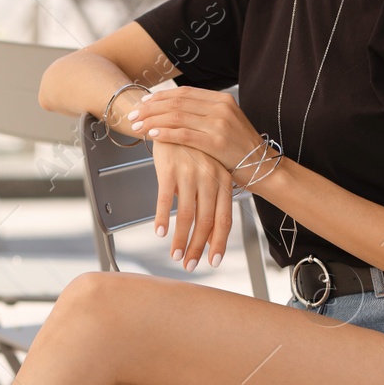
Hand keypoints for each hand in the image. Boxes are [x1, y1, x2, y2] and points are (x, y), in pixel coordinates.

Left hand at [125, 87, 261, 173]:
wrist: (264, 167)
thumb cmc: (241, 150)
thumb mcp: (227, 124)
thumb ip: (206, 115)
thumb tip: (176, 111)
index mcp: (222, 99)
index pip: (184, 93)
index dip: (160, 97)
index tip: (143, 103)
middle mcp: (221, 107)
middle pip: (177, 102)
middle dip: (150, 108)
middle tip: (132, 114)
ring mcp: (220, 123)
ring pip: (177, 116)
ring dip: (152, 120)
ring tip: (136, 125)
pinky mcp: (217, 142)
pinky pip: (184, 134)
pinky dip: (165, 133)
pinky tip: (151, 135)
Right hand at [149, 140, 232, 271]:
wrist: (172, 119)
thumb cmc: (192, 149)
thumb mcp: (208, 171)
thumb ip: (210, 198)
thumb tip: (209, 232)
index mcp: (223, 180)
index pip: (224, 217)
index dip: (219, 242)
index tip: (213, 261)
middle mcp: (210, 177)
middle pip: (207, 220)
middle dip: (198, 247)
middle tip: (190, 265)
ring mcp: (190, 172)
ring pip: (187, 214)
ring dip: (180, 239)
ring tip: (175, 255)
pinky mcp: (169, 168)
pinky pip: (165, 199)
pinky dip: (162, 218)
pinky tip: (159, 232)